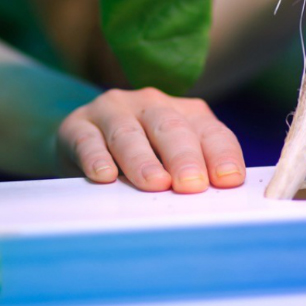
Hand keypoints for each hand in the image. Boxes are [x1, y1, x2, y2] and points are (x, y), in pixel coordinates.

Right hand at [57, 88, 245, 192]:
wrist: (83, 143)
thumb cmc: (141, 159)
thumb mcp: (171, 163)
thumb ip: (195, 175)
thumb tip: (219, 202)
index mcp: (184, 113)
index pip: (210, 132)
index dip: (221, 155)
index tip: (228, 181)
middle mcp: (151, 104)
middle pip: (171, 128)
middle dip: (184, 157)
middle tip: (191, 185)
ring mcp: (112, 110)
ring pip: (129, 133)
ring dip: (142, 160)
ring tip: (154, 183)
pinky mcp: (78, 124)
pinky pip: (88, 139)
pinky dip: (97, 157)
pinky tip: (105, 175)